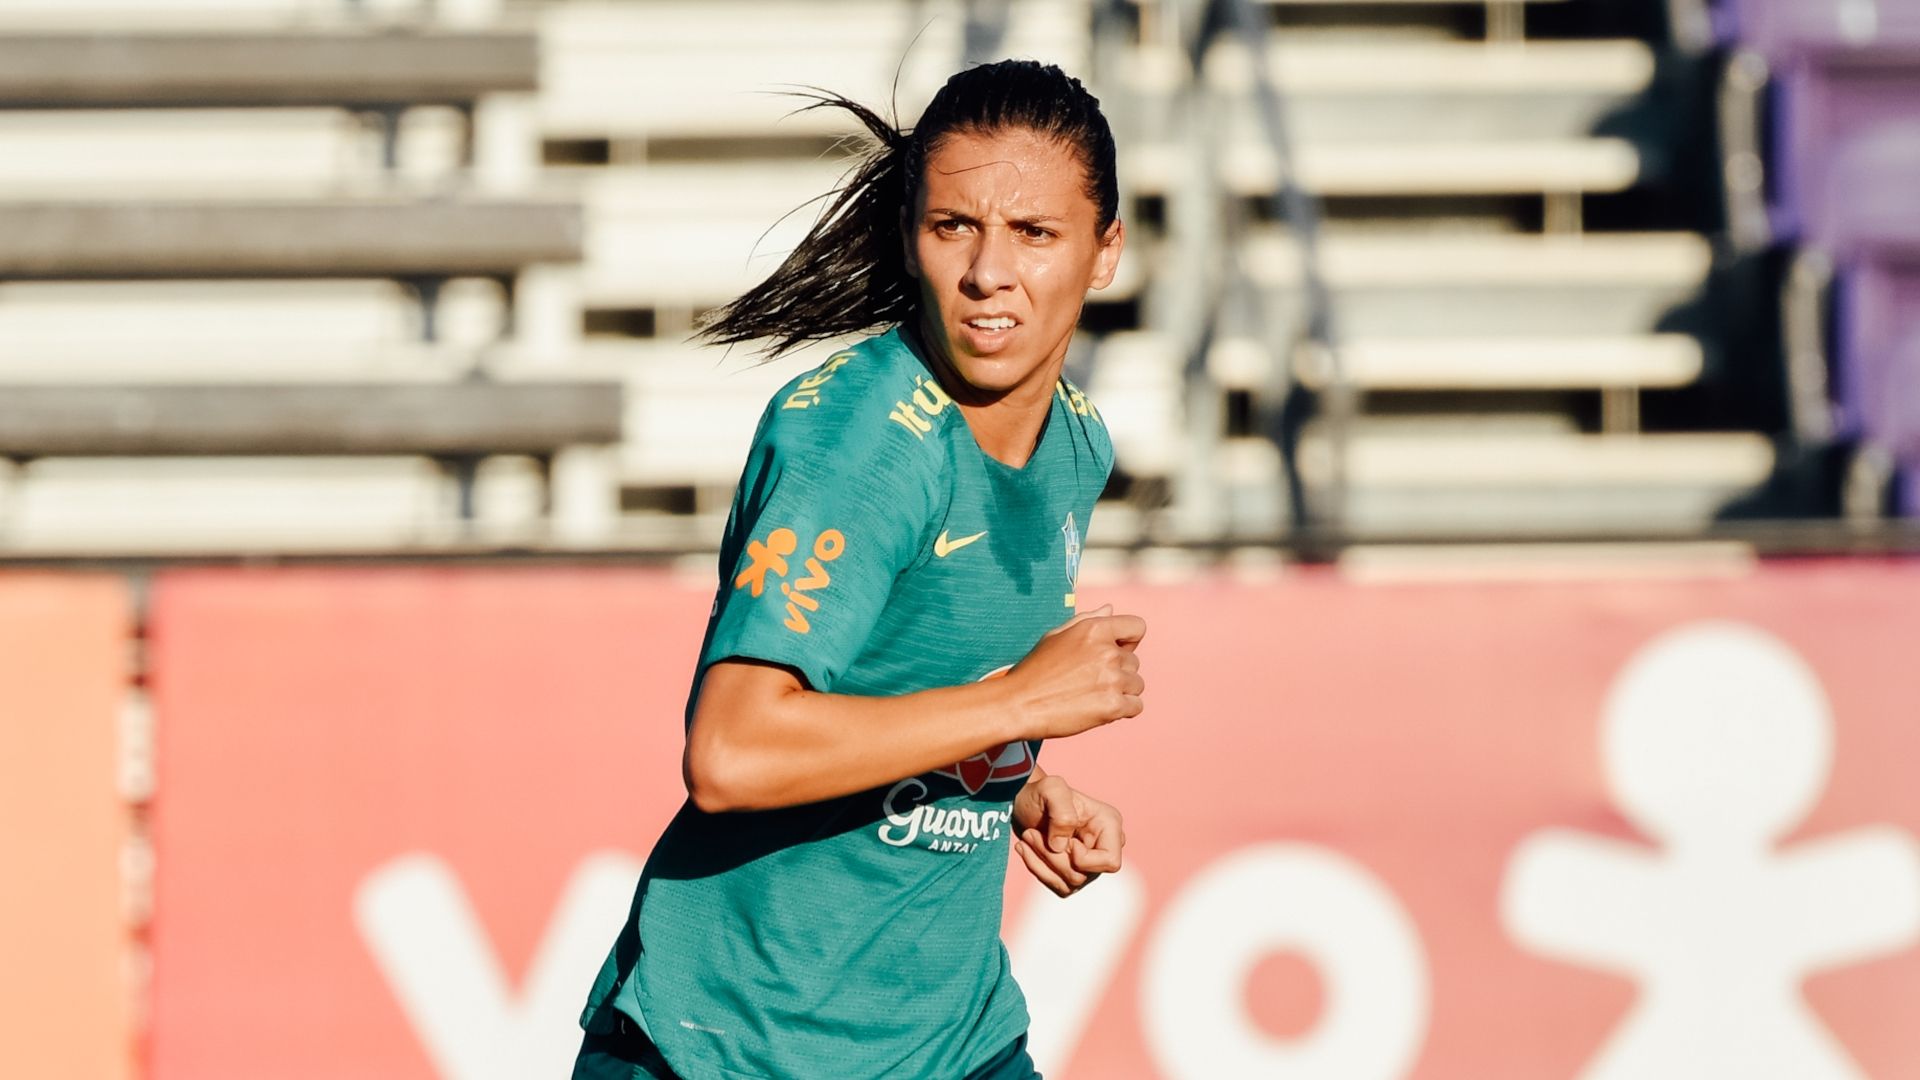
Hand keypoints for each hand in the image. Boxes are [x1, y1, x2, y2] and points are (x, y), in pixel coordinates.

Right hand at [1005, 604, 1145, 740]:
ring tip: (1092, 696)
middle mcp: (1108, 652)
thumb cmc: (1034, 670)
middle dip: (1118, 672)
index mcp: (1095, 629)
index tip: (1115, 652)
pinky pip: (1136, 706)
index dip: (1129, 641)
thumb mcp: (1056, 636)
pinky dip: (1122, 710)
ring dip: (1121, 692)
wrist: (1018, 704)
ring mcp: (1112, 679)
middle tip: (1089, 681)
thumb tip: (1110, 609)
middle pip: (1134, 662)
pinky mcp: (1113, 706)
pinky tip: (1100, 709)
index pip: (1137, 627)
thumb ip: (1087, 620)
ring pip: (1136, 685)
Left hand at [1012, 772, 1124, 897]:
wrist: (1026, 802)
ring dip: (1041, 862)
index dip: (1083, 859)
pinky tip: (1025, 849)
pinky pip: (1058, 887)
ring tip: (1027, 838)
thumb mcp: (1051, 789)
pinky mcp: (1072, 875)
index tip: (1062, 840)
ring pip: (1069, 884)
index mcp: (1109, 825)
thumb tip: (1060, 846)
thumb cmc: (1041, 793)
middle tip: (1030, 834)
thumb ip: (1062, 812)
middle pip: (1083, 874)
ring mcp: (1090, 864)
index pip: (1110, 862)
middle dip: (1051, 857)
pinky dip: (1037, 869)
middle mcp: (1103, 847)